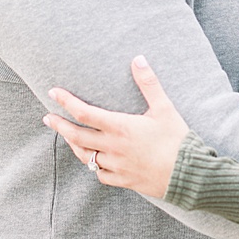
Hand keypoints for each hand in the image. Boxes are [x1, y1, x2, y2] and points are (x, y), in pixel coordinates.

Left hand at [42, 57, 188, 198]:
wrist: (191, 175)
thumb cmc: (178, 140)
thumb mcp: (165, 108)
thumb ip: (149, 84)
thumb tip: (138, 58)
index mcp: (120, 127)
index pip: (84, 112)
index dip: (65, 101)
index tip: (53, 93)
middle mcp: (113, 147)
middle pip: (76, 136)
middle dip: (59, 125)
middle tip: (47, 118)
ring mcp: (116, 166)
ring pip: (85, 157)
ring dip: (74, 145)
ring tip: (67, 136)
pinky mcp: (124, 181)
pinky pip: (101, 174)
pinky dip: (94, 166)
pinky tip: (93, 160)